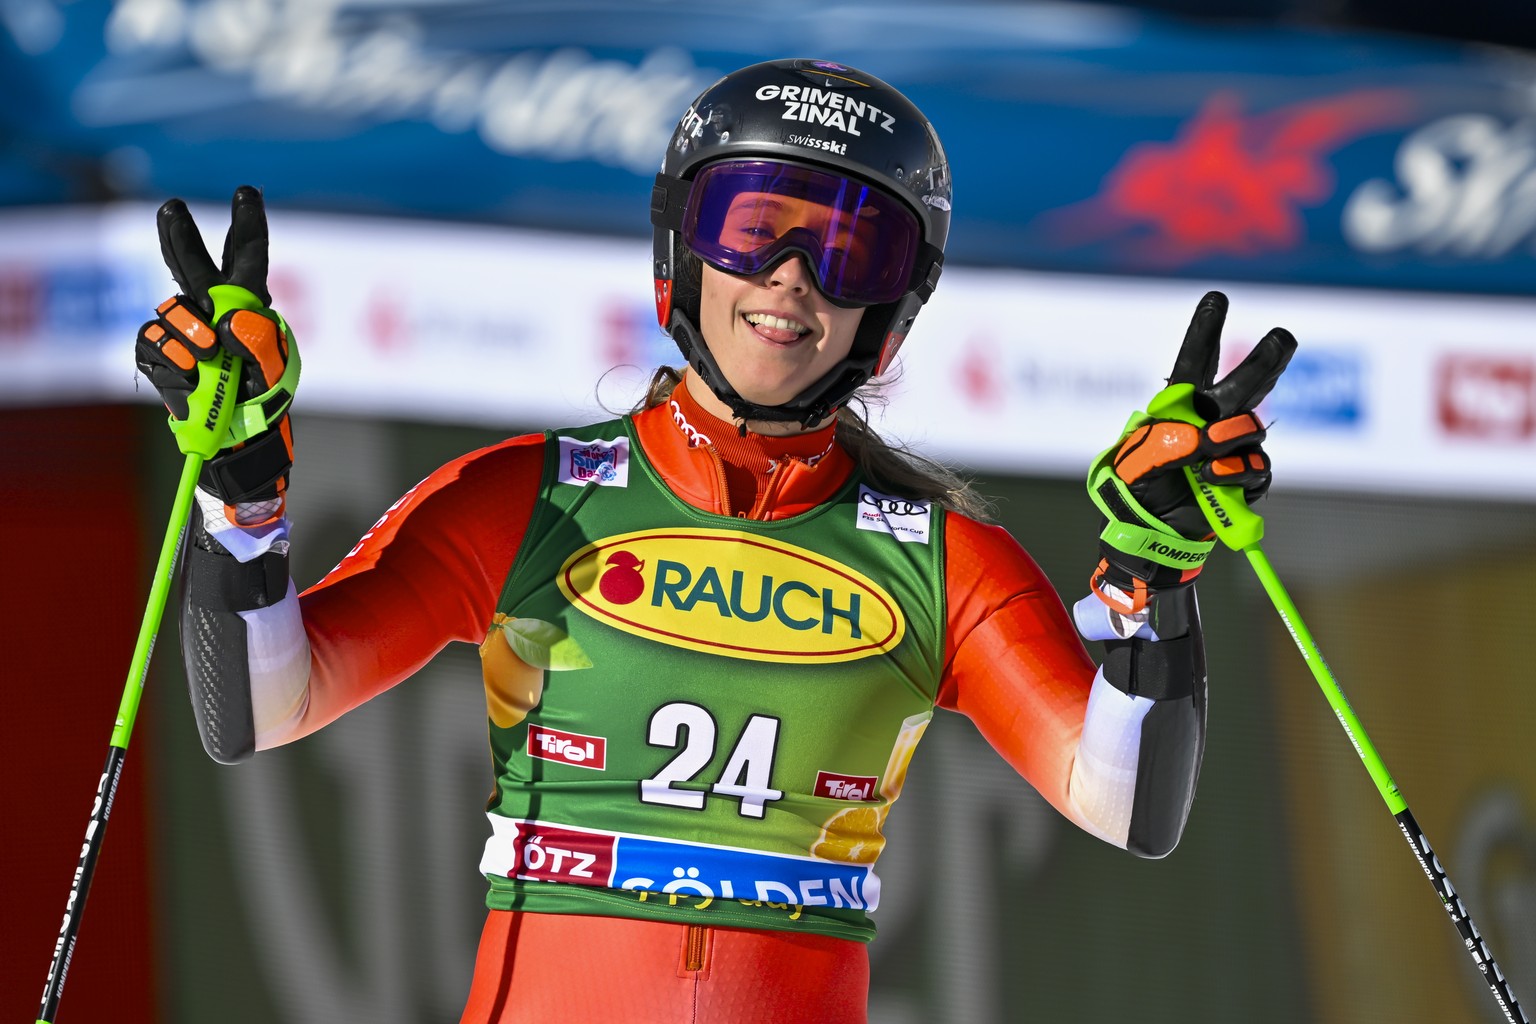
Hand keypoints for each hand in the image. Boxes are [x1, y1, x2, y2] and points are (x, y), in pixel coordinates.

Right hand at [135, 186, 299, 523]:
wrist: (235, 441)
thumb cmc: (263, 402)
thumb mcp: (276, 373)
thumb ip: (260, 345)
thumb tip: (230, 320)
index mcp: (248, 307)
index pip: (247, 259)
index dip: (247, 225)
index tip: (248, 192)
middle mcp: (212, 310)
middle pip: (192, 265)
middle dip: (180, 237)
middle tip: (172, 208)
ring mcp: (182, 330)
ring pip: (173, 312)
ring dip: (191, 340)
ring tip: (210, 365)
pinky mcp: (158, 353)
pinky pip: (154, 345)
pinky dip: (174, 367)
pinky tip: (190, 382)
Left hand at [1087, 291, 1294, 613]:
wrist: (1154, 536)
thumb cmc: (1137, 492)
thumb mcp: (1135, 462)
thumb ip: (1163, 442)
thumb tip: (1205, 438)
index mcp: (1178, 407)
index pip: (1193, 361)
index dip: (1206, 331)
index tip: (1217, 297)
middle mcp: (1210, 420)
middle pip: (1245, 381)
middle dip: (1266, 359)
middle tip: (1284, 336)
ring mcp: (1231, 446)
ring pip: (1251, 425)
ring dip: (1232, 438)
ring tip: (1205, 461)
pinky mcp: (1245, 475)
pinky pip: (1255, 464)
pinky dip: (1236, 472)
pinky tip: (1214, 480)